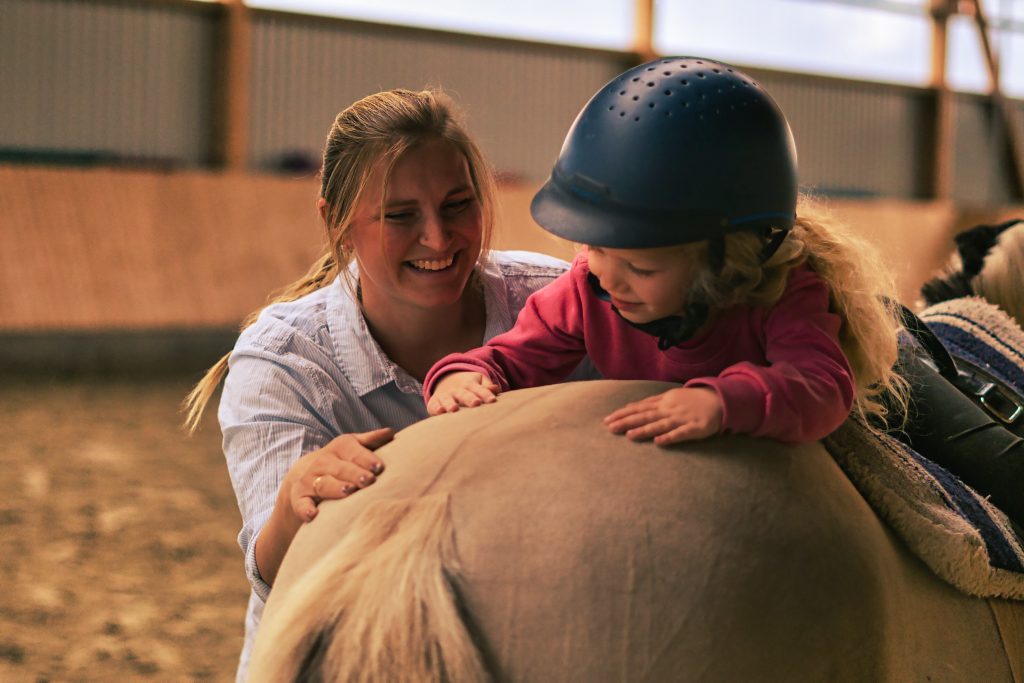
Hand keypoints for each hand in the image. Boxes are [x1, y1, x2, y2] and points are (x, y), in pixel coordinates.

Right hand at [287, 427, 393, 522]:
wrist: (304, 474)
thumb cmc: (340, 461)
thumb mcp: (353, 447)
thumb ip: (371, 441)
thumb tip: (391, 432)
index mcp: (338, 448)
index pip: (352, 451)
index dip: (366, 458)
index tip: (379, 467)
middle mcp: (323, 462)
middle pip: (339, 468)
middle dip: (354, 474)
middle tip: (369, 480)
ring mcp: (309, 480)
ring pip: (323, 484)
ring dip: (335, 488)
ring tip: (349, 491)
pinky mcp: (299, 499)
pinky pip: (301, 505)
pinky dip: (305, 510)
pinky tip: (313, 515)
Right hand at [427, 371, 500, 415]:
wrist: (446, 381)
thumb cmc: (469, 386)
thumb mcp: (478, 381)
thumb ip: (486, 387)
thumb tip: (496, 389)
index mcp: (470, 384)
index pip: (479, 389)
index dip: (486, 395)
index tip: (492, 400)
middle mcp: (457, 390)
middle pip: (464, 394)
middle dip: (469, 398)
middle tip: (475, 403)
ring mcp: (445, 395)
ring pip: (448, 399)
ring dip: (450, 403)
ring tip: (454, 409)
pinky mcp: (434, 402)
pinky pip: (434, 405)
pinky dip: (436, 408)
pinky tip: (439, 412)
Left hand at [603, 387, 722, 445]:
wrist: (719, 400)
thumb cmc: (691, 400)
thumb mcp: (670, 397)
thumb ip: (651, 402)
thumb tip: (630, 407)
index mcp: (663, 402)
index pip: (639, 408)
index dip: (622, 414)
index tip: (606, 420)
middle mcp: (670, 410)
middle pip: (645, 416)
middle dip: (627, 422)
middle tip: (610, 429)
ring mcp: (682, 419)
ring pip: (660, 424)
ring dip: (645, 430)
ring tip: (629, 435)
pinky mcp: (695, 428)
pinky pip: (681, 433)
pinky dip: (670, 437)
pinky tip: (659, 442)